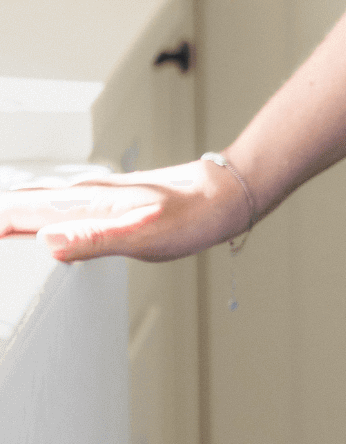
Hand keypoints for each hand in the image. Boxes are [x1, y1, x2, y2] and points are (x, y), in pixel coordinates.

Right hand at [0, 158, 252, 263]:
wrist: (226, 194)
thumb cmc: (195, 214)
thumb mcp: (147, 235)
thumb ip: (96, 238)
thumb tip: (46, 242)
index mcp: (83, 202)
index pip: (12, 212)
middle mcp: (80, 195)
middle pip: (14, 208)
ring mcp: (90, 198)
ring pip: (31, 208)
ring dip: (6, 225)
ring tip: (1, 249)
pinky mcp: (102, 206)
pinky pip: (53, 211)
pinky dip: (30, 224)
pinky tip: (31, 239)